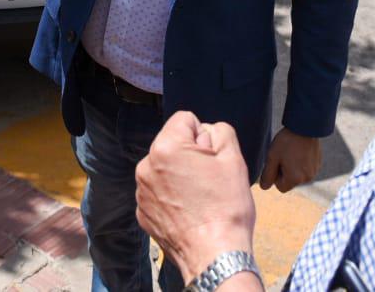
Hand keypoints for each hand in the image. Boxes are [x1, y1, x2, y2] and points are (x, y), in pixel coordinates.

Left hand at [136, 112, 255, 280]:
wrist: (214, 255)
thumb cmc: (226, 207)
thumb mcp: (234, 158)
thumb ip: (220, 131)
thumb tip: (206, 131)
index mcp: (166, 147)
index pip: (186, 119)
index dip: (204, 135)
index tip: (212, 157)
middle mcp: (146, 166)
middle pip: (172, 143)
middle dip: (190, 154)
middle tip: (209, 178)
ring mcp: (141, 191)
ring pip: (164, 167)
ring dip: (179, 175)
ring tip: (199, 197)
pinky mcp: (142, 212)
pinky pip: (158, 191)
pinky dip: (171, 196)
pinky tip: (188, 210)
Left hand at [260, 128, 321, 192]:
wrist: (305, 127)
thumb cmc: (286, 142)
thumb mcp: (272, 157)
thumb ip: (267, 175)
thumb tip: (264, 187)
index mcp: (295, 179)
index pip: (280, 187)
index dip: (275, 175)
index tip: (277, 161)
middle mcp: (307, 179)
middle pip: (290, 182)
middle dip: (285, 172)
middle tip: (283, 155)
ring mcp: (314, 172)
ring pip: (298, 175)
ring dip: (293, 168)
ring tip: (292, 152)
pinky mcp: (318, 164)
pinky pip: (306, 169)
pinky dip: (301, 163)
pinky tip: (299, 150)